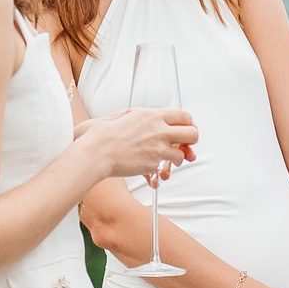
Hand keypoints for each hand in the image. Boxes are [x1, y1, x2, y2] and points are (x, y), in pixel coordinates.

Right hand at [76, 107, 197, 184]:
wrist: (96, 151)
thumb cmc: (107, 133)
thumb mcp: (129, 114)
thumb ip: (148, 117)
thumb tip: (159, 119)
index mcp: (154, 116)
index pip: (185, 116)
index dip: (188, 124)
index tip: (185, 129)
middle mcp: (159, 131)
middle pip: (192, 134)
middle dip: (191, 142)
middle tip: (184, 146)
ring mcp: (157, 149)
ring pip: (181, 156)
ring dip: (175, 159)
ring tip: (166, 161)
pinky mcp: (152, 165)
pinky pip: (164, 170)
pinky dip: (160, 173)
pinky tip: (153, 172)